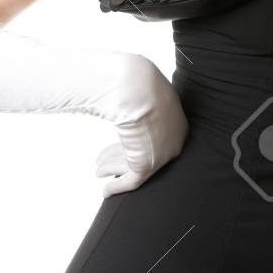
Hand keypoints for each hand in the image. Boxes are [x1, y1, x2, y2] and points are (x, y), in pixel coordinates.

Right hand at [95, 57, 188, 197]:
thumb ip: (137, 93)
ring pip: (133, 166)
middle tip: (102, 162)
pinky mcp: (149, 165)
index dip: (130, 140)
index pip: (151, 135)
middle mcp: (172, 138)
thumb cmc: (138, 81)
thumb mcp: (142, 85)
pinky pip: (131, 181)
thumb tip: (125, 82)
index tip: (113, 145)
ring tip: (98, 170)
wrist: (139, 89)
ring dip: (113, 169)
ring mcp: (162, 153)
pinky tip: (106, 191)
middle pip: (143, 151)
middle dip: (119, 156)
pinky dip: (117, 187)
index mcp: (174, 117)